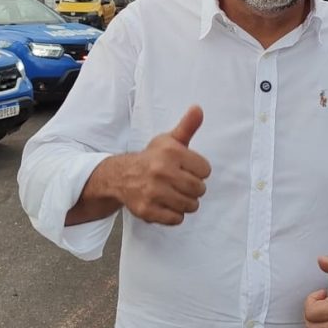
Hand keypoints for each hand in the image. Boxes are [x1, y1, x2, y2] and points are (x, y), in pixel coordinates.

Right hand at [118, 105, 210, 224]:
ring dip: (186, 202)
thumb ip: (187, 126)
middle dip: (194, 188)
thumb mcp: (169, 140)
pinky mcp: (147, 210)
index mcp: (170, 152)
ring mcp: (153, 192)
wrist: (121, 176)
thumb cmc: (153, 158)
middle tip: (182, 183)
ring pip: (190, 205)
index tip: (187, 169)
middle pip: (199, 189)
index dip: (199, 171)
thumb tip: (198, 108)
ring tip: (175, 193)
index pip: (205, 170)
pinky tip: (166, 204)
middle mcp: (161, 171)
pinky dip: (174, 214)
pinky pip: (176, 219)